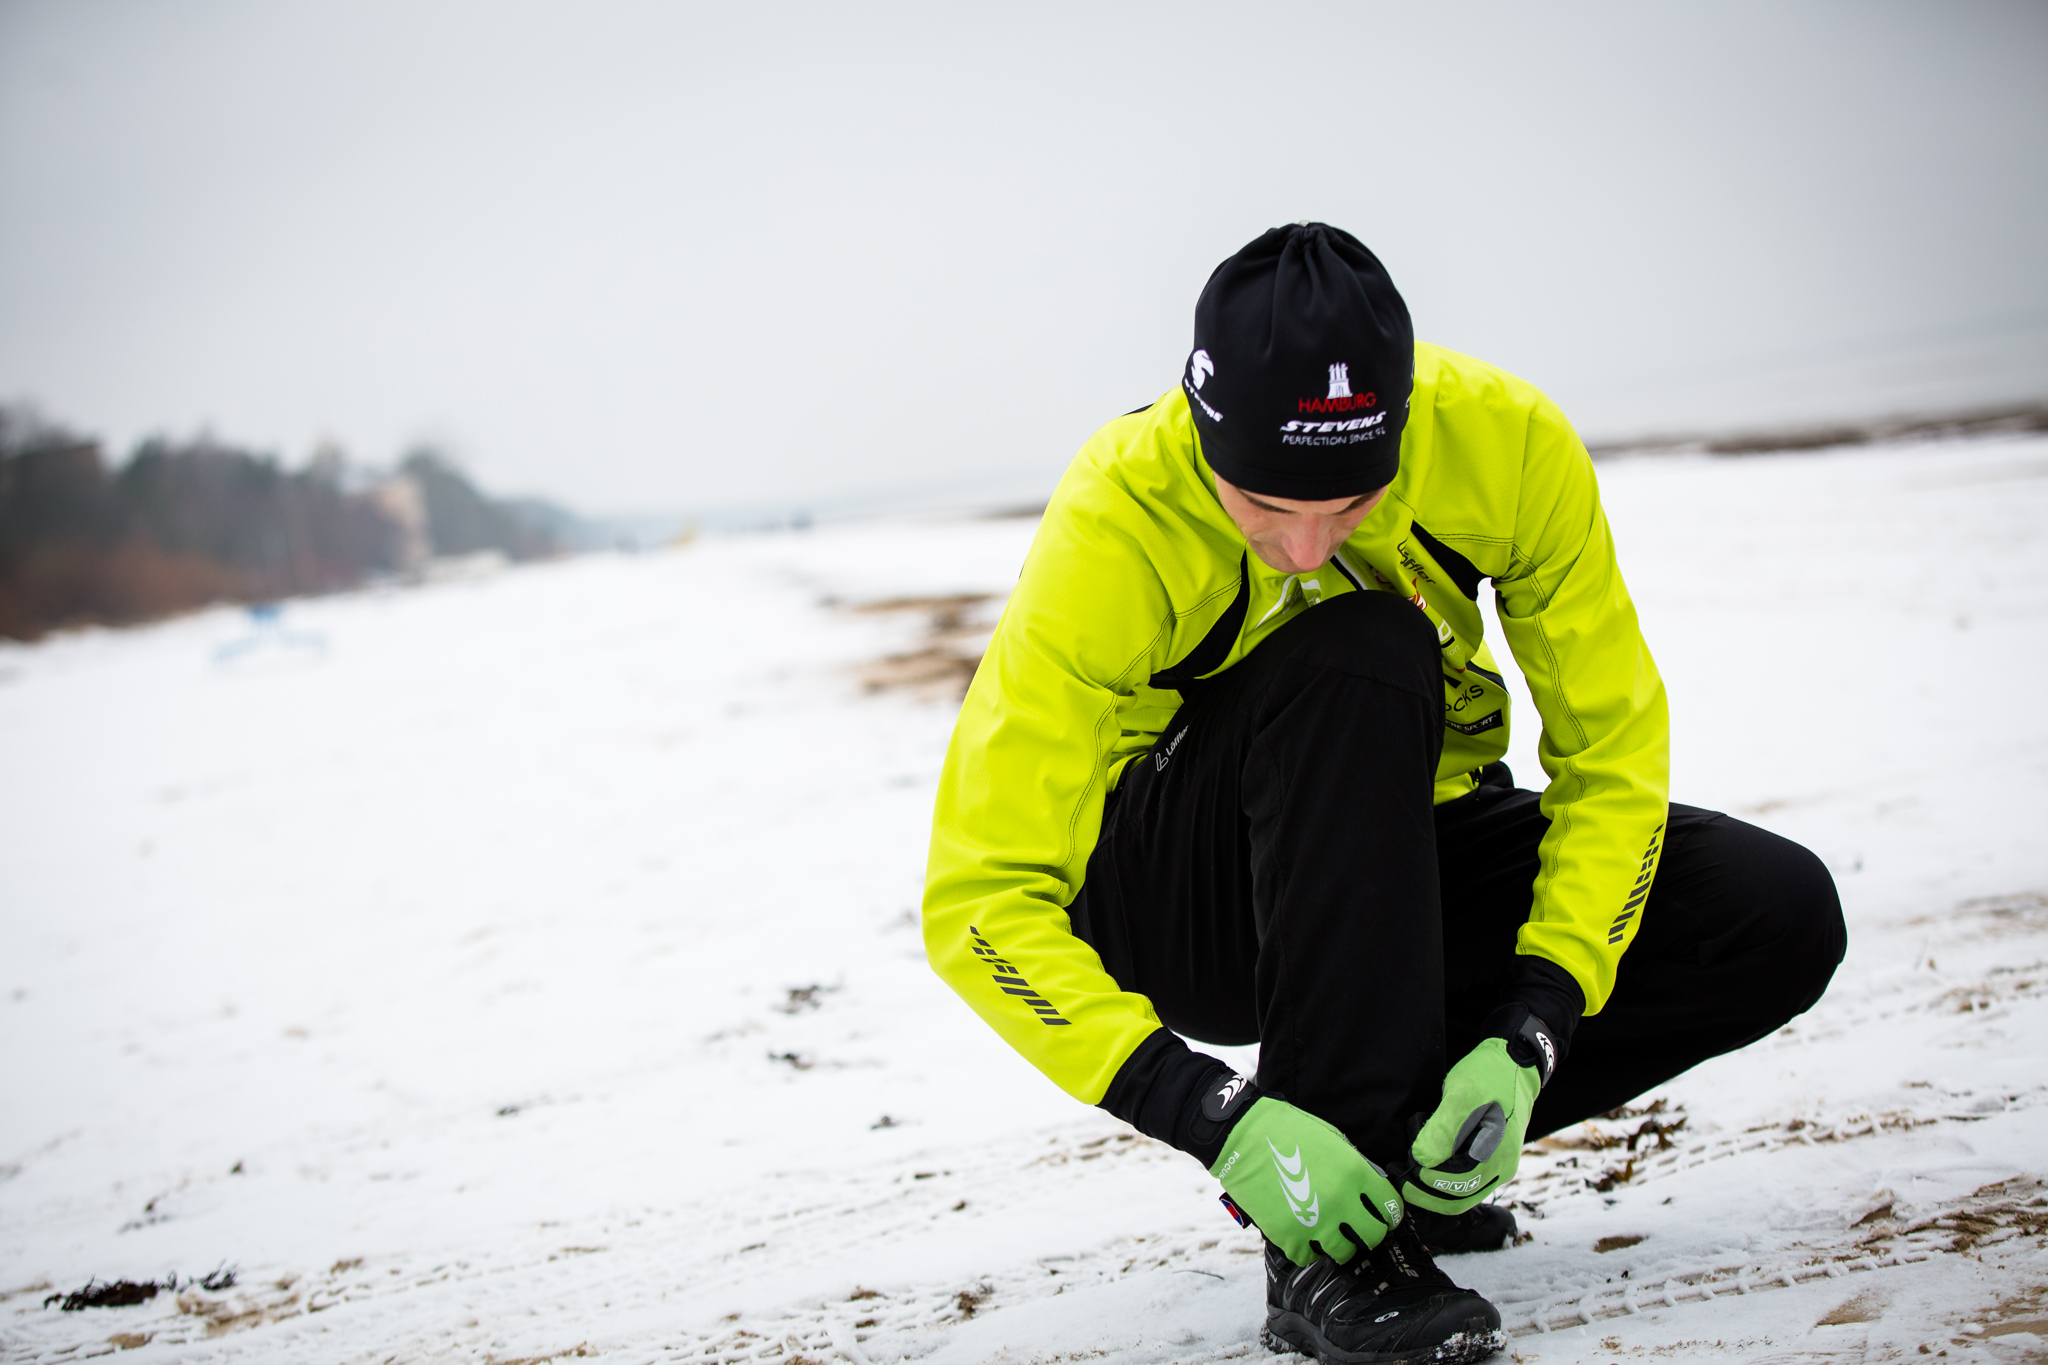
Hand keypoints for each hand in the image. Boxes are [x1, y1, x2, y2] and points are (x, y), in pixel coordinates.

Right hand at [1210, 1096, 1401, 1265]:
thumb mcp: (1333, 1141)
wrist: (1243, 1137)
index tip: (1382, 1215)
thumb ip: (1356, 1169)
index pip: (1391, 1208)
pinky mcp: (1288, 1236)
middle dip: (1368, 1233)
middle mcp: (1340, 1202)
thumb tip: (1370, 1192)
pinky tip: (1301, 1231)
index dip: (1389, 1213)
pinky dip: (1306, 1249)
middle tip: (1357, 1227)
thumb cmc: (1288, 1132)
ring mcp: (1314, 1222)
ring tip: (1326, 1230)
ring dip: (1338, 1243)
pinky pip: (1309, 1257)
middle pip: (1373, 1237)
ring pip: (1344, 1253)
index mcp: (1355, 1174)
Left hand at [1404, 1008, 1557, 1213]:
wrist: (1513, 1062)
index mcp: (1497, 1158)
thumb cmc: (1488, 1076)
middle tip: (1398, 1175)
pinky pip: (1464, 1180)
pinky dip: (1442, 1176)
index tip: (1402, 1165)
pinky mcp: (1490, 1158)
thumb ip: (1443, 1130)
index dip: (1425, 1183)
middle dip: (1425, 1191)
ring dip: (1432, 1186)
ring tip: (1407, 1166)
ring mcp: (1497, 1165)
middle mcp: (1501, 1169)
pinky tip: (1425, 1159)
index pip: (1456, 1189)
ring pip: (1460, 1193)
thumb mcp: (1462, 1096)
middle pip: (1458, 1199)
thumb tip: (1422, 1160)